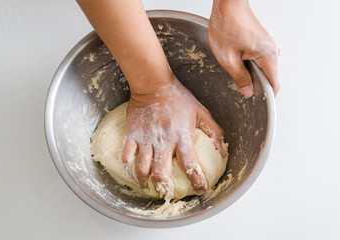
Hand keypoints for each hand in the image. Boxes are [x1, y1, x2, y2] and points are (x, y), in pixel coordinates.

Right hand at [121, 75, 226, 196]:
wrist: (153, 84)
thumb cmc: (178, 97)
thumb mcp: (200, 111)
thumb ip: (213, 130)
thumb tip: (223, 149)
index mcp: (181, 137)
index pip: (190, 165)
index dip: (197, 181)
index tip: (200, 191)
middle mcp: (163, 142)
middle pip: (161, 173)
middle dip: (164, 188)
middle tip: (166, 192)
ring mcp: (146, 139)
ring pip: (142, 168)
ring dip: (144, 181)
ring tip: (147, 186)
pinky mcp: (132, 135)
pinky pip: (127, 155)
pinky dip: (128, 166)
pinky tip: (132, 169)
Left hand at [208, 0, 279, 97]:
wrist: (228, 5)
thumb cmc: (227, 25)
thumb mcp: (228, 58)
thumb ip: (239, 77)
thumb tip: (248, 92)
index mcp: (267, 55)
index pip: (274, 83)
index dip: (267, 97)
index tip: (259, 106)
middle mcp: (272, 50)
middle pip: (270, 77)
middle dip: (257, 86)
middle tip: (242, 89)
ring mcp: (267, 46)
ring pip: (264, 69)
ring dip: (253, 75)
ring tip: (239, 75)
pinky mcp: (261, 42)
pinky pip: (260, 60)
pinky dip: (251, 67)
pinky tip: (239, 65)